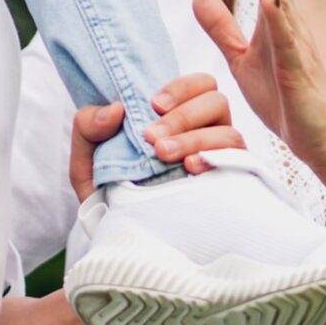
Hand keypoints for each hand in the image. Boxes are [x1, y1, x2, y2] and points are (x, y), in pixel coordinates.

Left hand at [68, 75, 244, 200]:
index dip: (181, 88)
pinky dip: (217, 159)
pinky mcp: (229, 185)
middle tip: (153, 139)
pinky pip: (238, 163)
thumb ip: (89, 126)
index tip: (154, 105)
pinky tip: (192, 168)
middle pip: (216, 101)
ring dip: (195, 138)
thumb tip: (116, 109)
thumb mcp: (87, 159)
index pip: (199, 85)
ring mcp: (218, 159)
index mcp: (176, 117)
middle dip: (184, 116)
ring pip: (229, 132)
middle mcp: (204, 133)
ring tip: (164, 156)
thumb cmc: (106, 192)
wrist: (116, 239)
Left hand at [192, 0, 325, 175]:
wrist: (319, 142)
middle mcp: (290, 24)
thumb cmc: (284, 98)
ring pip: (282, 0)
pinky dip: (279, 19)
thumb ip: (220, 27)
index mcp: (277, 19)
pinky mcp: (297, 73)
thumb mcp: (240, 58)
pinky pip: (288, 42)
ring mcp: (297, 47)